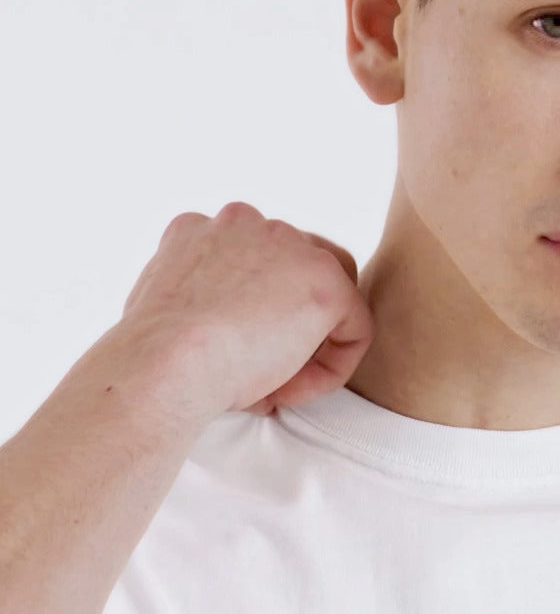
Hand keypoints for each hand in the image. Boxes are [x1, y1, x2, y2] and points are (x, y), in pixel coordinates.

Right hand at [120, 201, 374, 419]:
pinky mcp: (325, 281)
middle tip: (262, 372)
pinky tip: (287, 390)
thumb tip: (217, 325)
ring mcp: (289, 245)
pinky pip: (353, 331)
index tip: (229, 359)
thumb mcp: (163, 311)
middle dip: (289, 324)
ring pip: (329, 298)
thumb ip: (197, 301)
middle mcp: (246, 223)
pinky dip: (330, 369)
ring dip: (311, 346)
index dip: (253, 317)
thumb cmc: (152, 357)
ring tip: (275, 385)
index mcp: (202, 229)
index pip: (255, 264)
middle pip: (298, 269)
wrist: (163, 362)